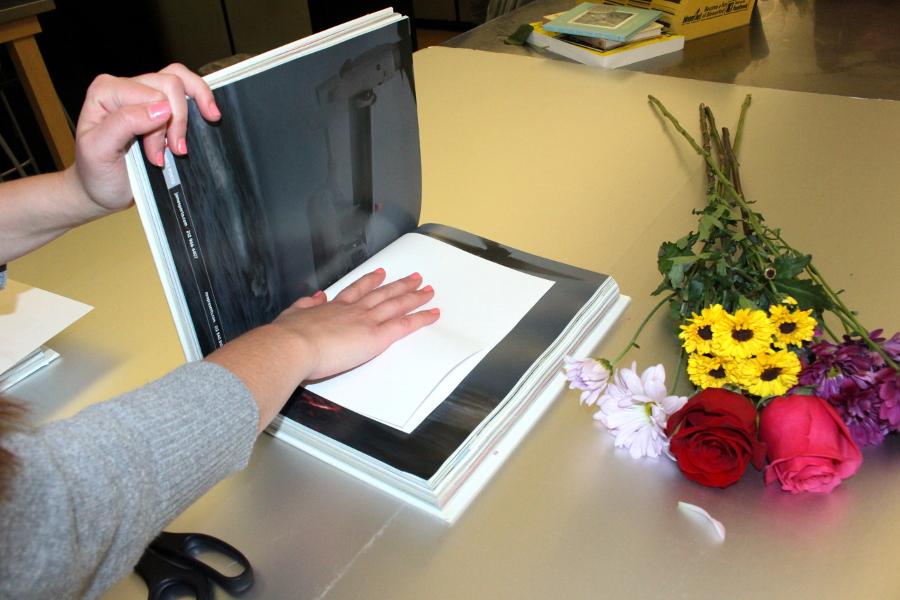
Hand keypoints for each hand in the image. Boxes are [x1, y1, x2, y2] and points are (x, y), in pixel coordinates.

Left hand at [71, 63, 220, 216]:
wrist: (103, 189)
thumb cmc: (97, 172)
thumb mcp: (100, 150)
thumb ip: (125, 123)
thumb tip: (162, 108)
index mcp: (106, 92)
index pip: (150, 94)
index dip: (161, 125)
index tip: (156, 156)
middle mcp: (125, 87)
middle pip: (169, 85)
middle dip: (176, 122)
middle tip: (171, 151)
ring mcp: (145, 94)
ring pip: (181, 82)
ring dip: (189, 115)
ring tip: (183, 142)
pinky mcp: (161, 104)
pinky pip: (188, 89)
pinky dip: (200, 102)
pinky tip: (207, 117)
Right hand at [206, 269, 439, 430]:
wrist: (291, 346)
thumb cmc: (286, 338)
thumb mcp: (291, 315)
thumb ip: (305, 306)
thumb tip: (315, 297)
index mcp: (331, 307)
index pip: (355, 291)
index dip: (369, 282)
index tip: (379, 274)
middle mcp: (352, 310)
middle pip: (381, 294)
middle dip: (398, 285)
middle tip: (413, 278)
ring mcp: (366, 320)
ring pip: (396, 304)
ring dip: (414, 296)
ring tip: (428, 289)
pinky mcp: (376, 336)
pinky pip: (405, 324)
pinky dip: (421, 317)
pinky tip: (433, 312)